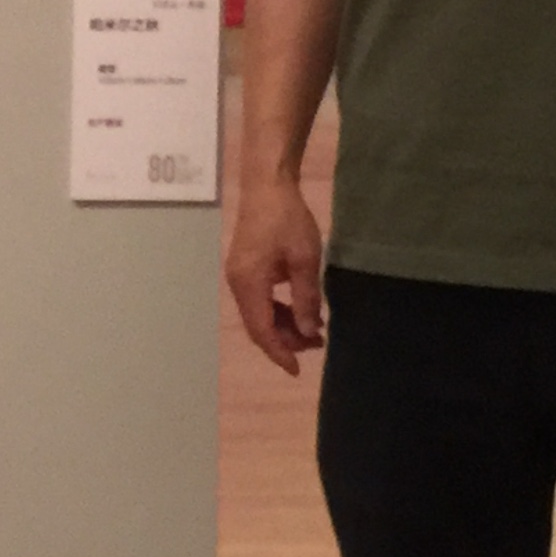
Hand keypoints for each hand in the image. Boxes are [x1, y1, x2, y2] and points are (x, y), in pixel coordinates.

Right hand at [223, 178, 329, 376]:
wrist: (268, 185)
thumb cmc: (288, 220)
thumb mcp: (305, 260)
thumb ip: (306, 299)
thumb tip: (308, 332)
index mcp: (249, 284)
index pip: (262, 330)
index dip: (280, 353)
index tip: (298, 370)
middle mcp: (238, 284)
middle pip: (258, 325)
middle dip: (286, 341)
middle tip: (318, 344)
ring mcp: (239, 275)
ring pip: (259, 314)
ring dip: (284, 326)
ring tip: (314, 330)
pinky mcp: (245, 267)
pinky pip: (259, 299)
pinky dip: (279, 310)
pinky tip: (301, 309)